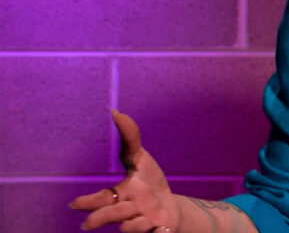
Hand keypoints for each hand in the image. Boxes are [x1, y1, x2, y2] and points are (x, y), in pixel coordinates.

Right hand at [70, 110, 180, 231]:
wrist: (170, 209)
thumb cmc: (149, 184)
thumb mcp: (140, 159)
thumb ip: (130, 137)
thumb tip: (115, 112)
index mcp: (119, 194)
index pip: (101, 198)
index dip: (88, 201)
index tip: (74, 204)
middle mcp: (126, 210)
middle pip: (110, 214)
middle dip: (100, 217)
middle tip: (88, 223)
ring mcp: (140, 222)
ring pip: (129, 225)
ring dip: (128, 224)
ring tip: (129, 221)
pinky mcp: (156, 229)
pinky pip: (152, 232)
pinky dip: (151, 231)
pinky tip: (154, 227)